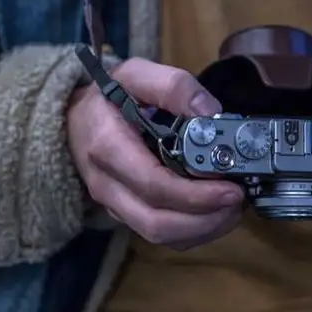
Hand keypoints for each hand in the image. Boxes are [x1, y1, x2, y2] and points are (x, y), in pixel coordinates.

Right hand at [67, 57, 243, 247]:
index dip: (197, 195)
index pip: (154, 186)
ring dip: (202, 230)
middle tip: (238, 201)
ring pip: (160, 237)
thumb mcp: (135, 74)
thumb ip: (173, 86)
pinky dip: (191, 231)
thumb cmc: (106, 96)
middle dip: (205, 220)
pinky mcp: (124, 213)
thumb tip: (212, 114)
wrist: (73, 120)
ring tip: (232, 208)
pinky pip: (159, 235)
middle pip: (158, 224)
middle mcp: (107, 186)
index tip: (232, 189)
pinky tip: (213, 213)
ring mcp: (114, 205)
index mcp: (109, 149)